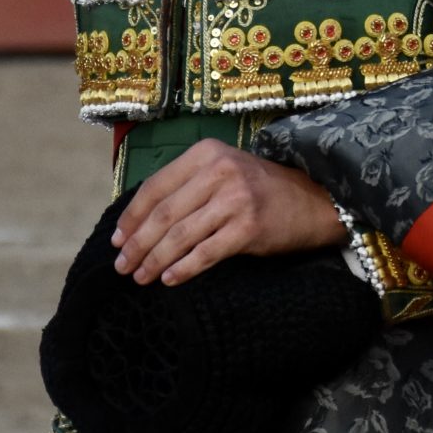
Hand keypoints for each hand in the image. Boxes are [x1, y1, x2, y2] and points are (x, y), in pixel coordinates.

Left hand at [110, 140, 343, 286]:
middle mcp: (219, 172)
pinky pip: (206, 253)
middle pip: (164, 213)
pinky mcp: (249, 227)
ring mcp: (235, 199)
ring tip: (140, 278)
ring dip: (155, 260)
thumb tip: (139, 221)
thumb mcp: (224, 171)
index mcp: (207, 153)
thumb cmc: (262, 189)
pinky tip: (169, 279)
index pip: (155, 187)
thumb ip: (188, 185)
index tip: (117, 239)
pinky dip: (183, 268)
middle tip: (122, 266)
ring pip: (180, 235)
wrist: (315, 200)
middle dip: (138, 244)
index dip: (132, 217)